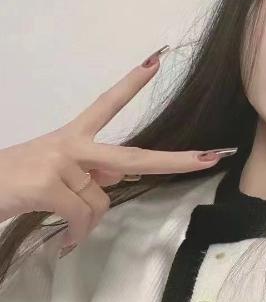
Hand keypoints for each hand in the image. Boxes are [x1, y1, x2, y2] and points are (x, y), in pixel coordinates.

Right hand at [0, 46, 232, 248]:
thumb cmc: (14, 187)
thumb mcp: (56, 176)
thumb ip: (90, 174)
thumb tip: (122, 177)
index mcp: (71, 137)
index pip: (106, 104)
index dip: (132, 83)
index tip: (157, 60)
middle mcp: (69, 143)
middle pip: (132, 157)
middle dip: (175, 161)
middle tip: (211, 158)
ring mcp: (59, 161)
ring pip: (100, 203)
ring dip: (85, 223)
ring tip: (64, 225)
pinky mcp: (48, 183)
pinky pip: (82, 216)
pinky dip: (76, 234)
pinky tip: (65, 242)